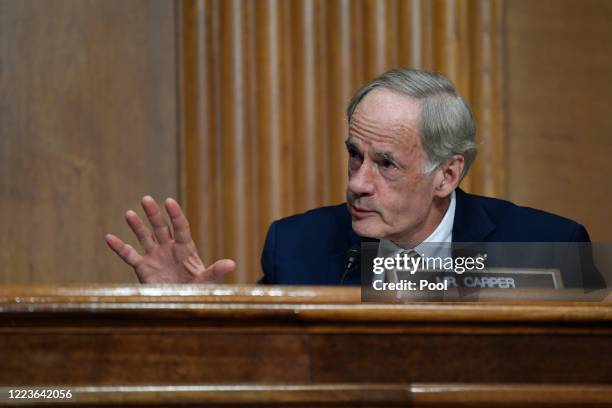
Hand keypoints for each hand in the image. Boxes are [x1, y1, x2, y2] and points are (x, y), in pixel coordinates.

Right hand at [105, 196, 235, 282]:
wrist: (181, 305)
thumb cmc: (197, 291)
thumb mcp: (207, 281)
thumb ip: (216, 271)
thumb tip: (232, 263)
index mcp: (185, 248)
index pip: (180, 227)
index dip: (175, 214)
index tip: (169, 201)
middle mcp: (169, 248)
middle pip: (160, 227)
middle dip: (154, 214)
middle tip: (146, 199)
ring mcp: (155, 257)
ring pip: (144, 237)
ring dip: (137, 226)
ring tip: (129, 213)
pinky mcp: (143, 268)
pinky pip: (129, 255)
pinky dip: (119, 247)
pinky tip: (109, 237)